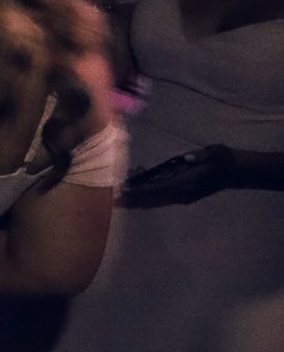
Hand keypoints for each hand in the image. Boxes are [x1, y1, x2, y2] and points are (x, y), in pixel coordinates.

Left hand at [122, 144, 237, 207]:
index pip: (160, 187)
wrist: (236, 172)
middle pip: (154, 197)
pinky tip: (139, 182)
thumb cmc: (224, 159)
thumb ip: (202, 155)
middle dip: (135, 196)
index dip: (142, 188)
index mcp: (189, 183)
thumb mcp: (216, 152)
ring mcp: (184, 196)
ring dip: (140, 194)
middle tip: (115, 193)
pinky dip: (148, 193)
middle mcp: (184, 193)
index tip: (126, 187)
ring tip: (123, 184)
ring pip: (156, 199)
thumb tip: (187, 158)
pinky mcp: (184, 196)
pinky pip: (162, 197)